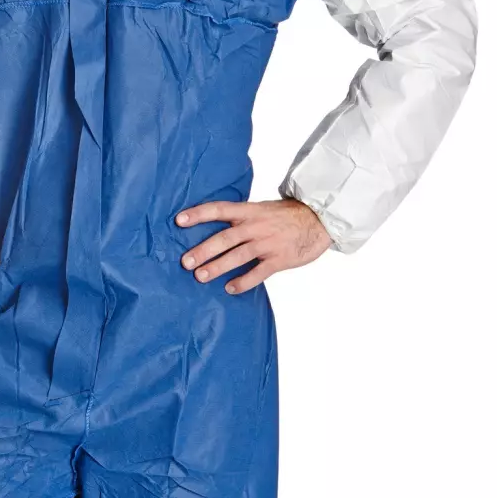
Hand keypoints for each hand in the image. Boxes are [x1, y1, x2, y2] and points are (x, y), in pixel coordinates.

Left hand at [174, 198, 332, 293]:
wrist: (318, 220)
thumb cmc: (286, 215)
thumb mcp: (261, 209)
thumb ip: (241, 216)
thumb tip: (214, 224)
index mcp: (249, 211)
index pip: (219, 209)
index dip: (198, 214)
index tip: (178, 220)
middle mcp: (255, 226)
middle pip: (224, 238)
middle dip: (203, 250)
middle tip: (185, 262)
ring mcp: (267, 243)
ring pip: (238, 256)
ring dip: (217, 267)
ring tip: (200, 276)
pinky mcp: (279, 259)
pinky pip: (258, 273)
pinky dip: (243, 281)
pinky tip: (230, 288)